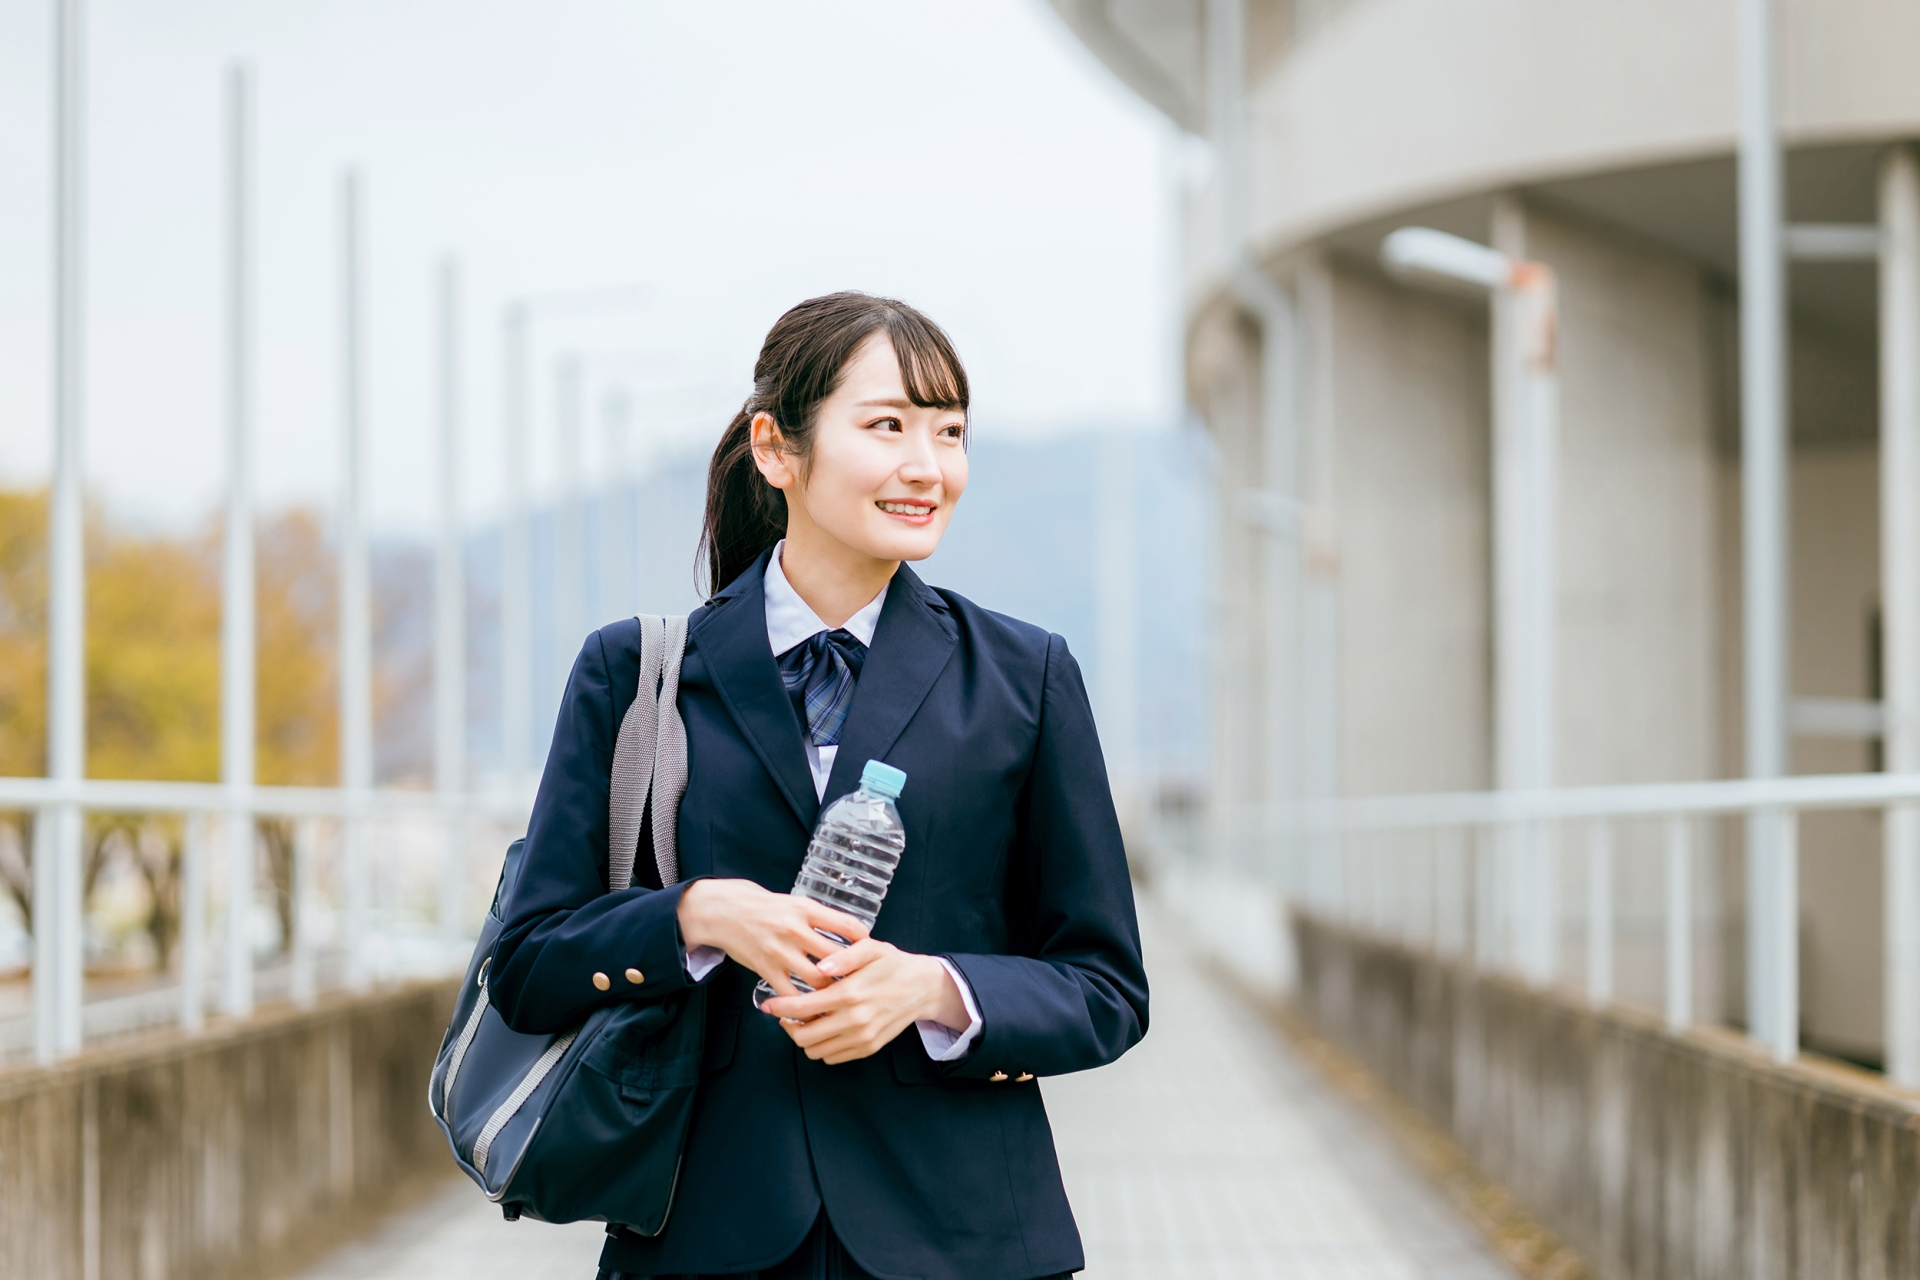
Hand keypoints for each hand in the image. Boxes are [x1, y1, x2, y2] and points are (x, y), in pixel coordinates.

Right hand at [676, 878, 868, 997]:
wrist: (724, 911)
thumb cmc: (764, 906)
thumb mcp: (794, 903)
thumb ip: (819, 918)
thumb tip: (850, 932)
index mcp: (806, 909)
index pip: (847, 925)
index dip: (864, 941)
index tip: (872, 951)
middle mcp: (795, 930)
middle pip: (837, 956)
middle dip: (853, 970)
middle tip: (864, 981)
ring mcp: (780, 952)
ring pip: (818, 978)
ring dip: (832, 990)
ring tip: (843, 997)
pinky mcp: (766, 970)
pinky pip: (792, 995)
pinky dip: (805, 1006)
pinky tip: (814, 1011)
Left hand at [758, 939, 969, 1064]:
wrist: (922, 988)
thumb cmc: (892, 964)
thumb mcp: (871, 948)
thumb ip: (844, 956)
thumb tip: (820, 968)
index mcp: (849, 994)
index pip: (801, 1008)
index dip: (779, 1008)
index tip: (768, 1005)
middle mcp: (854, 1020)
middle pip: (803, 1037)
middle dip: (788, 1027)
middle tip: (786, 1015)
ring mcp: (862, 1037)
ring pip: (816, 1051)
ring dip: (804, 1039)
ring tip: (806, 1022)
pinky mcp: (868, 1048)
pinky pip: (833, 1057)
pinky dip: (823, 1047)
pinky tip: (825, 1028)